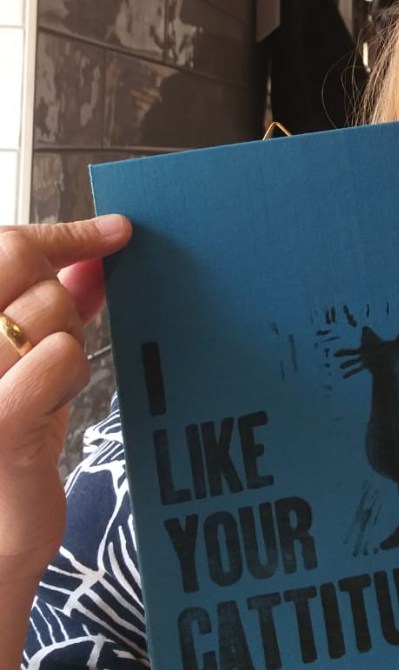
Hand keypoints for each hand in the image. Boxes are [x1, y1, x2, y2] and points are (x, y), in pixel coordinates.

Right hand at [0, 216, 130, 584]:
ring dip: (68, 346)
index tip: (116, 230)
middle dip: (60, 301)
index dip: (63, 233)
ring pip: (49, 311)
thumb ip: (57, 305)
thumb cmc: (9, 439)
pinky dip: (70, 373)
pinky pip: (59, 355)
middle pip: (25, 268)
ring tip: (45, 386)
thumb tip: (95, 256)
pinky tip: (51, 403)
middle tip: (55, 345)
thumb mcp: (28, 360)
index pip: (3, 244)